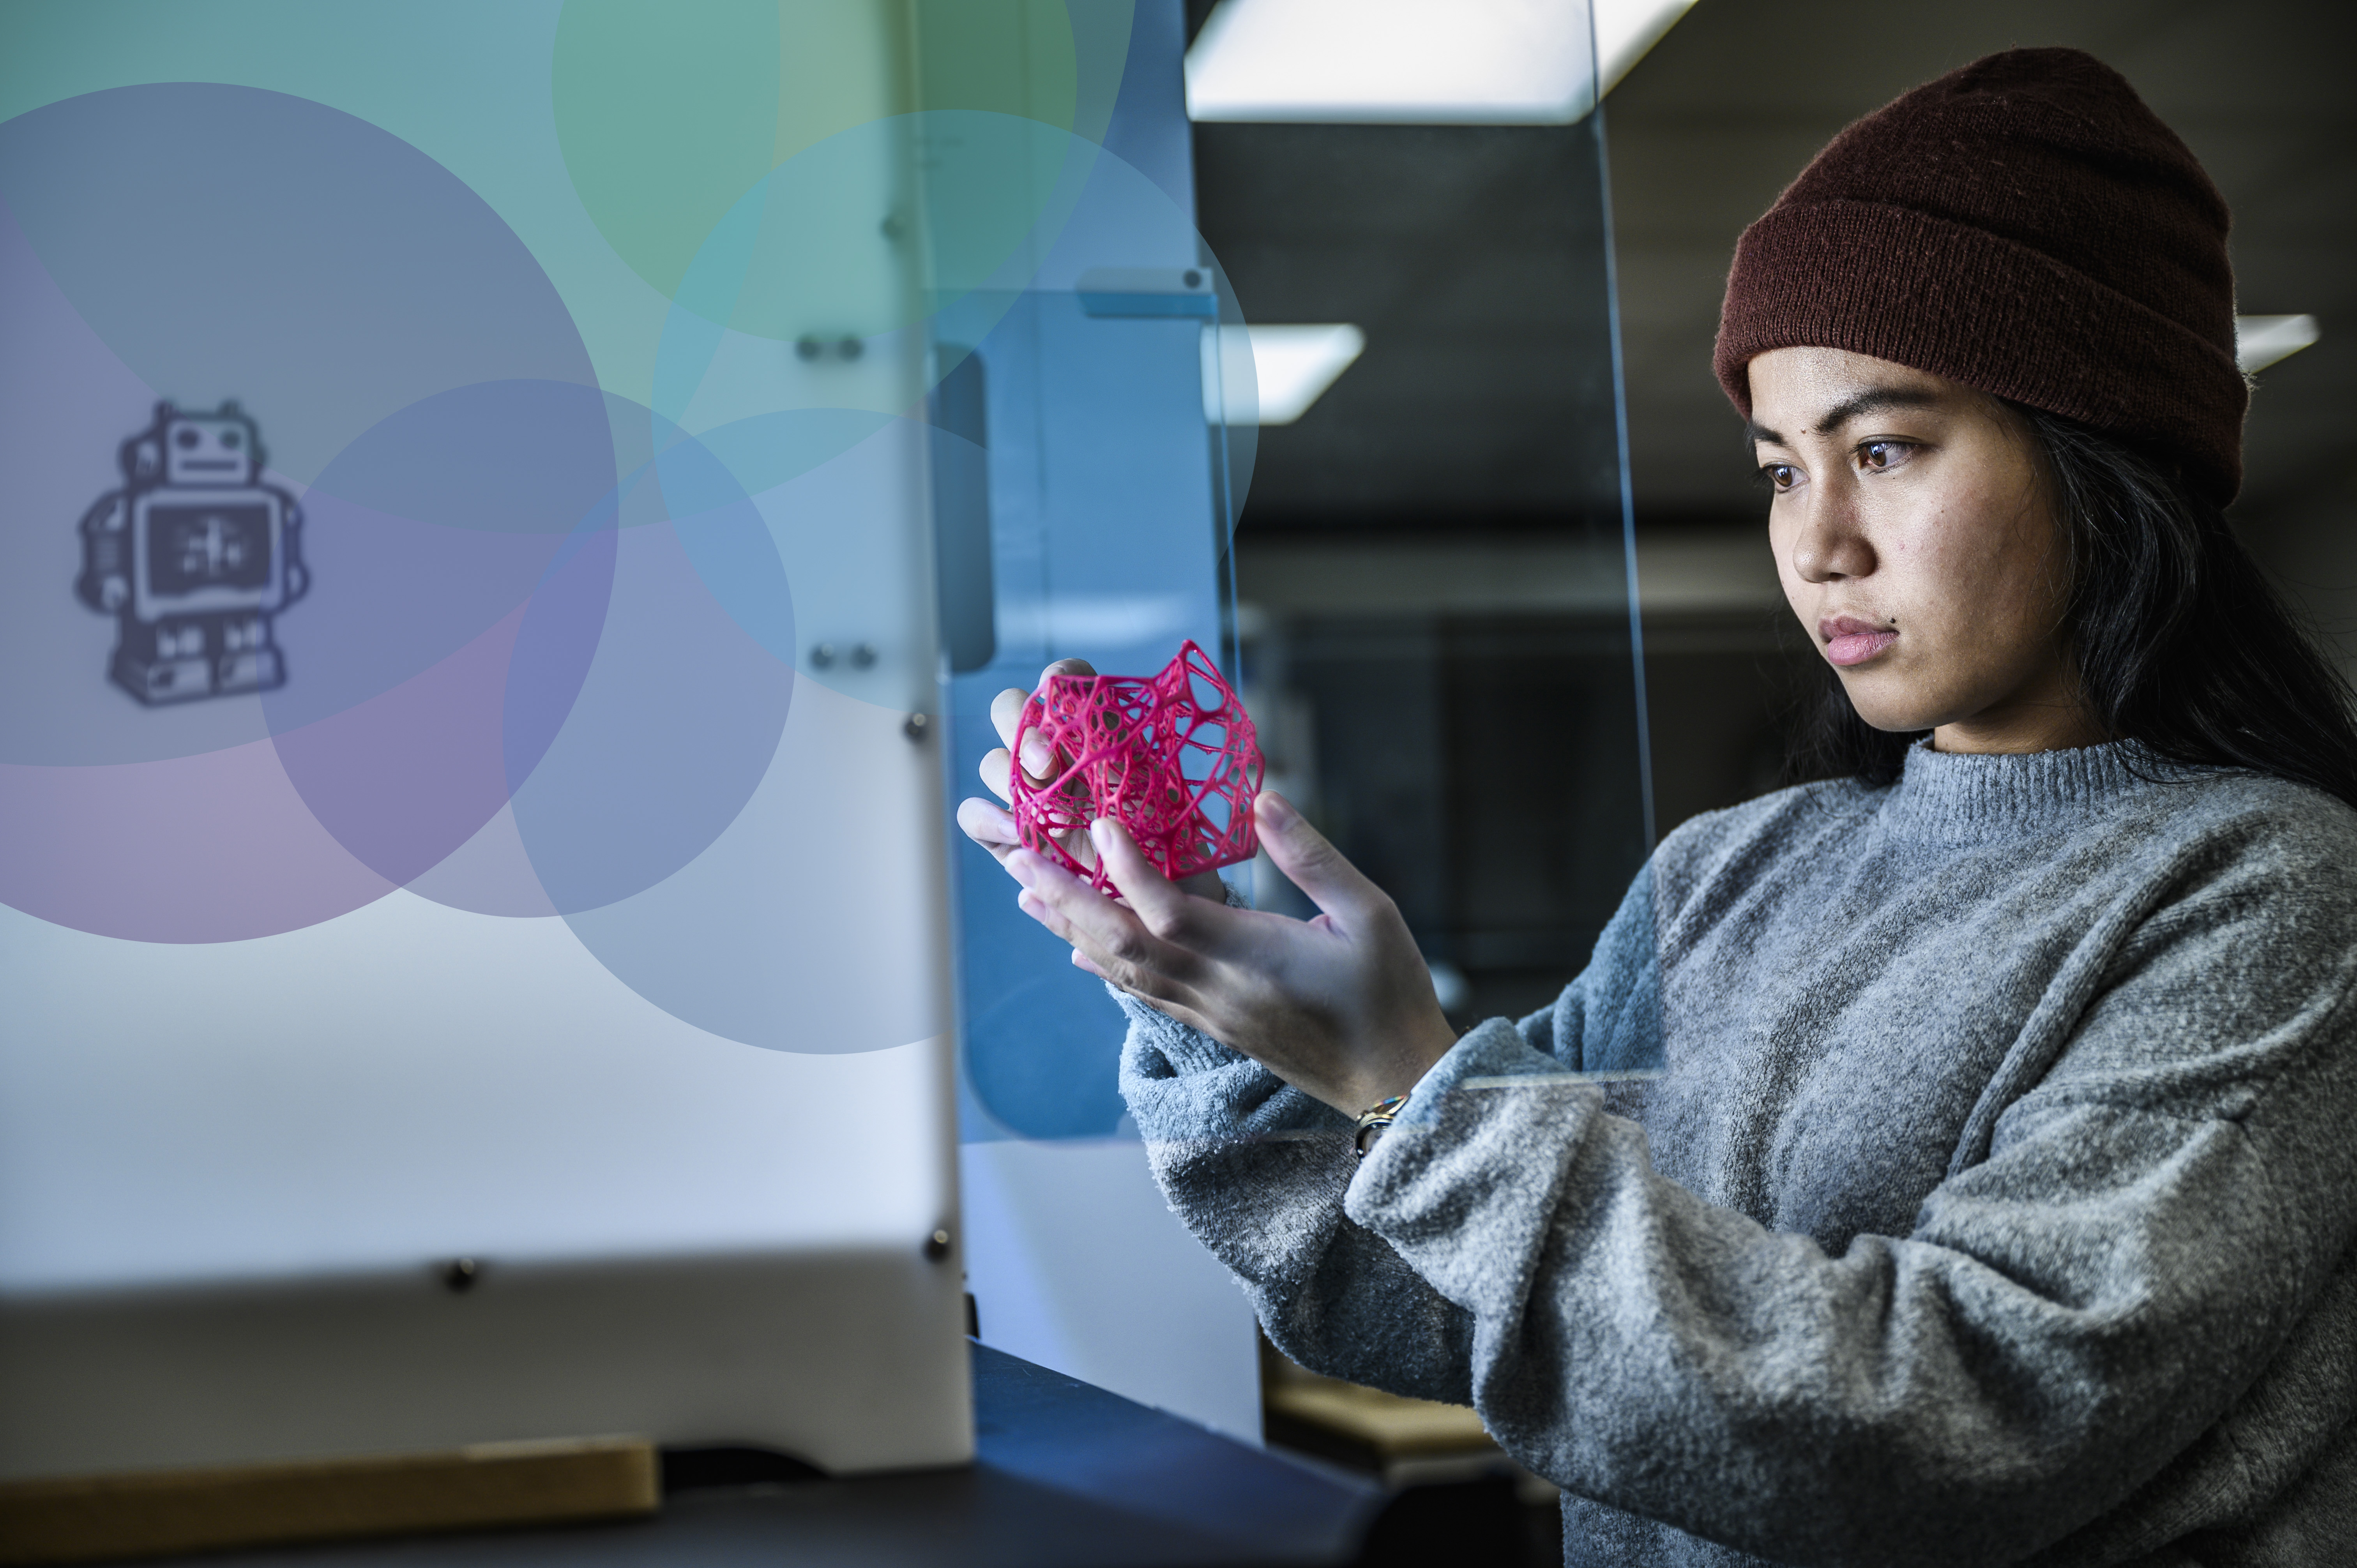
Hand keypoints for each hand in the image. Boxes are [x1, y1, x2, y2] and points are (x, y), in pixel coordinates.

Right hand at [956, 658, 1225, 901]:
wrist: (1154, 903)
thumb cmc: (1169, 845)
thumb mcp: (1165, 800)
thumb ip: (1139, 769)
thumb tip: (1133, 744)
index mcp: (1093, 732)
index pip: (1064, 680)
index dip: (1058, 680)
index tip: (1067, 704)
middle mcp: (1053, 754)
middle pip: (1010, 710)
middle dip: (1021, 727)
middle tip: (1049, 764)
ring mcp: (1024, 793)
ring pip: (992, 761)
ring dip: (1008, 776)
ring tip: (1040, 811)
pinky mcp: (1005, 832)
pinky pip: (972, 814)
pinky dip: (988, 819)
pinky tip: (1017, 835)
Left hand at [1004, 791, 1457, 1115]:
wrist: (1397, 1088)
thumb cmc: (1391, 997)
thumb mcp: (1370, 914)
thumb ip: (1313, 858)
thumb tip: (1264, 799)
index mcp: (1256, 958)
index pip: (1171, 912)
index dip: (1129, 869)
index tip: (1102, 823)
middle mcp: (1219, 990)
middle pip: (1124, 944)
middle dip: (1068, 900)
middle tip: (1021, 858)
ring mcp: (1211, 1015)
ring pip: (1124, 971)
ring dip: (1072, 930)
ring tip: (1028, 893)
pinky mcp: (1215, 1029)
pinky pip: (1145, 994)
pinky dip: (1106, 967)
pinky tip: (1080, 952)